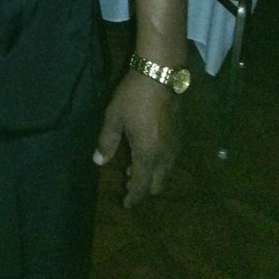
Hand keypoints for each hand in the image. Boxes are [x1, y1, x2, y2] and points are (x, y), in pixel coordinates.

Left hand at [93, 70, 181, 207]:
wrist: (162, 75)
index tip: (126, 203)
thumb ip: (107, 141)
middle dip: (144, 188)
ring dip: (152, 175)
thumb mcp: (114, 117)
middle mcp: (165, 156)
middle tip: (129, 183)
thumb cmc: (134, 96)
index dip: (133, 197)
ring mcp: (176, 146)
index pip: (142, 186)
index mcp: (147, 155)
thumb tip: (98, 161)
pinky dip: (160, 163)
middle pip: (158, 184)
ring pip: (166, 172)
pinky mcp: (180, 135)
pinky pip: (171, 159)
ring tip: (136, 167)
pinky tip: (149, 151)